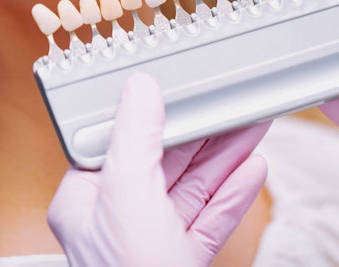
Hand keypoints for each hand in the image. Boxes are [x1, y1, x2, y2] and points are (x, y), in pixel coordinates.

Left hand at [48, 73, 268, 266]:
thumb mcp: (128, 194)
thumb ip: (136, 137)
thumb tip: (139, 89)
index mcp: (86, 202)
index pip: (121, 142)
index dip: (155, 114)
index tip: (183, 91)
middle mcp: (117, 221)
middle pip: (165, 162)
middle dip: (204, 133)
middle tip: (232, 105)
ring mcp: (152, 243)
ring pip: (193, 189)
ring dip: (225, 157)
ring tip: (252, 128)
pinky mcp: (181, 261)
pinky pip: (210, 220)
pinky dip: (232, 195)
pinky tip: (252, 171)